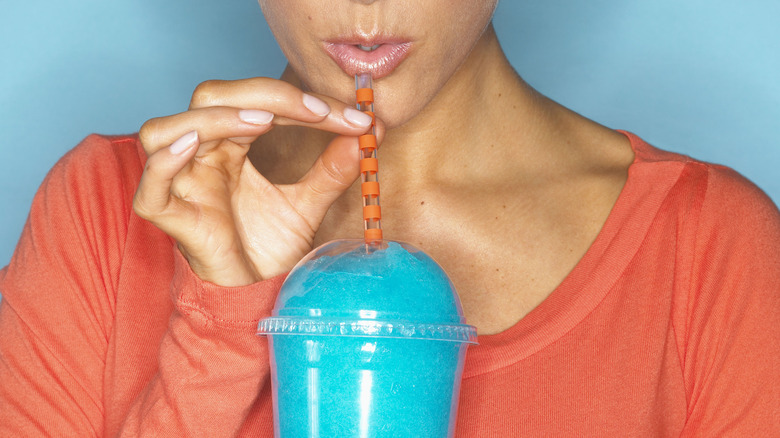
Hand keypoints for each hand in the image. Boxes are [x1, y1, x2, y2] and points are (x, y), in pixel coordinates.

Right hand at [133, 78, 381, 285]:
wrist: (257, 296)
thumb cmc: (269, 247)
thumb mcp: (309, 203)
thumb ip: (333, 168)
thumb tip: (368, 131)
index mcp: (230, 146)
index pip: (256, 102)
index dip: (299, 100)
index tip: (351, 116)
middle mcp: (202, 157)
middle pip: (210, 100)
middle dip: (264, 96)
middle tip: (315, 111)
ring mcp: (182, 186)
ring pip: (165, 130)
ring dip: (214, 118)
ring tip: (262, 121)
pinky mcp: (173, 219)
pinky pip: (151, 188)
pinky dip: (165, 163)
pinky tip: (191, 145)